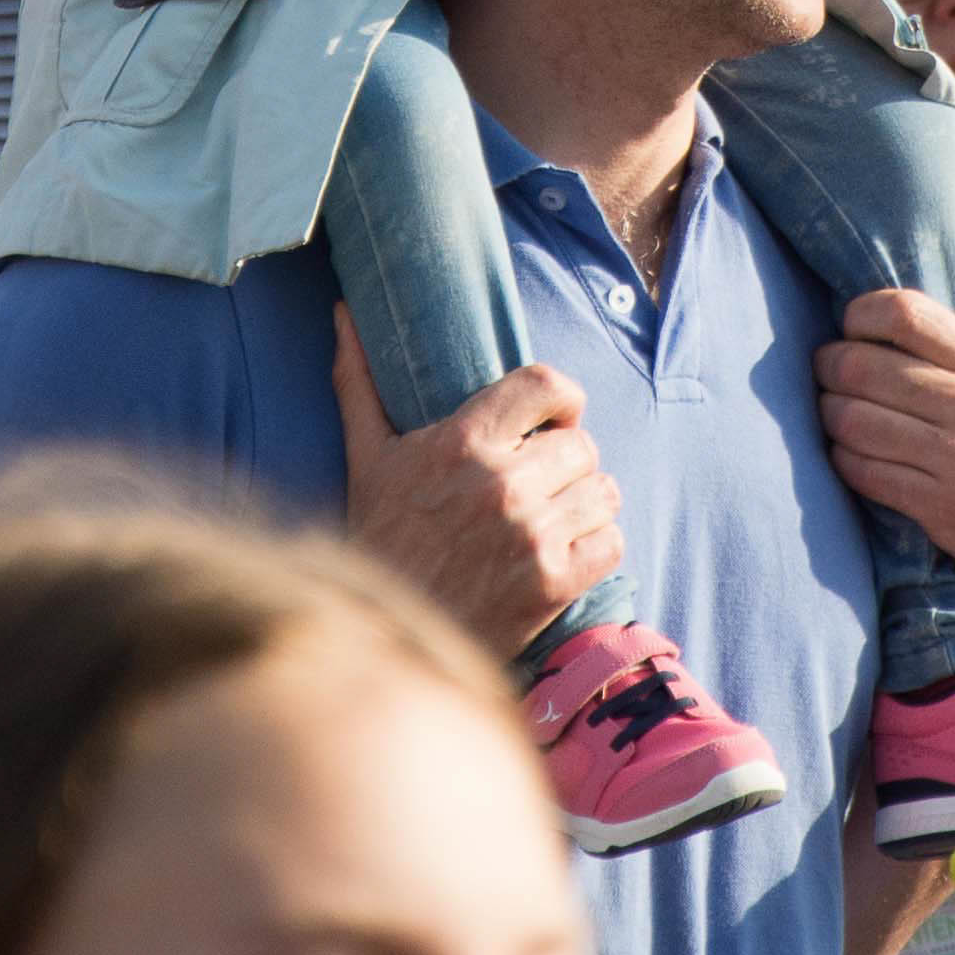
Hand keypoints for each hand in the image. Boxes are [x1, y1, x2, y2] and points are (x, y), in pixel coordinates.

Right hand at [333, 308, 623, 657]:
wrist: (383, 641)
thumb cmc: (378, 539)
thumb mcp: (366, 457)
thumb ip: (360, 380)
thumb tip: (344, 314)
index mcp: (462, 443)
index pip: (547, 384)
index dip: (560, 396)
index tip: (551, 416)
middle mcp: (503, 485)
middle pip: (582, 443)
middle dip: (566, 458)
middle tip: (541, 478)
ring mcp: (533, 536)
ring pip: (603, 491)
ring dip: (584, 502)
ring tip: (552, 514)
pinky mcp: (553, 584)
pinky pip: (611, 541)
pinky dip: (595, 545)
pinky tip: (561, 551)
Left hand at [816, 288, 954, 633]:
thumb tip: (900, 324)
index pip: (904, 312)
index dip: (859, 316)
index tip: (850, 331)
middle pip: (861, 365)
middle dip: (828, 369)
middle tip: (824, 376)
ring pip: (850, 419)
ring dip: (830, 418)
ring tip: (836, 419)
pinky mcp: (942, 507)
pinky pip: (862, 471)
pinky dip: (845, 462)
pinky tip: (852, 459)